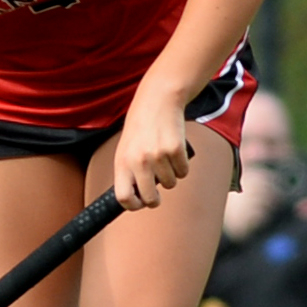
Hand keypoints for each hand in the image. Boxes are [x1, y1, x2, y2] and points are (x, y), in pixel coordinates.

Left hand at [112, 93, 190, 208]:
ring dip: (171, 176)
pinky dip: (182, 165)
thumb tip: (138, 197)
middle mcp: (139, 161)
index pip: (123, 197)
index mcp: (122, 162)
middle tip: (158, 192)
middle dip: (155, 200)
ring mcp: (158, 156)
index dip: (133, 205)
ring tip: (164, 158)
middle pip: (150, 198)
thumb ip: (129, 171)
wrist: (158, 100)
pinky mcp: (176, 150)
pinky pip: (183, 171)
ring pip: (170, 184)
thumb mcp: (126, 148)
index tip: (140, 203)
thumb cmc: (141, 126)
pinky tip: (174, 151)